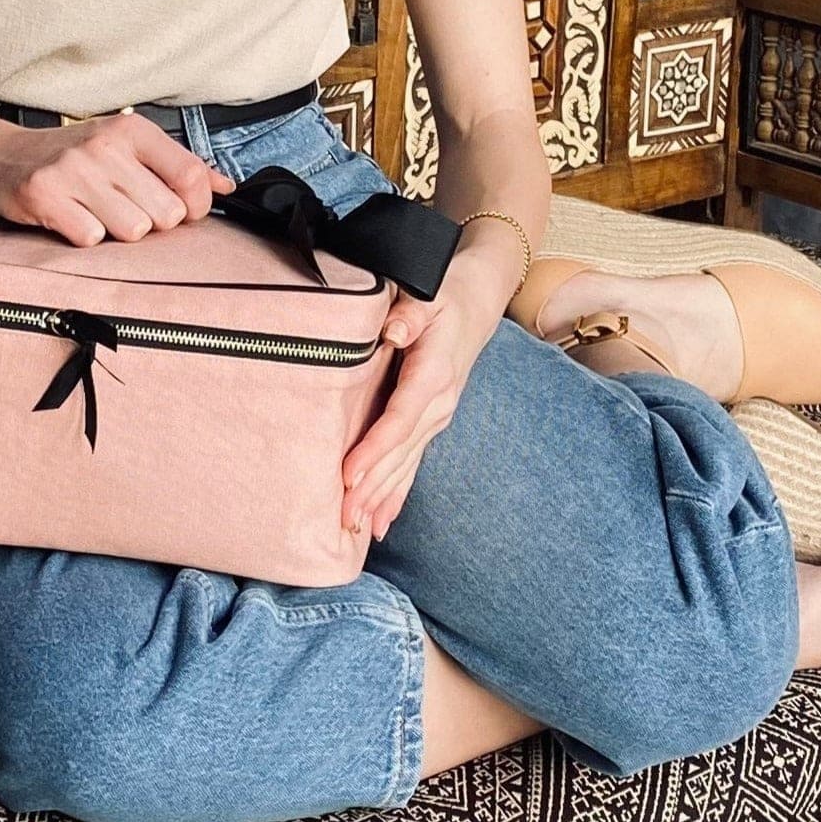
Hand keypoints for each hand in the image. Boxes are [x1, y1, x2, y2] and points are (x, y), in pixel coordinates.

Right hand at [0, 110, 228, 244]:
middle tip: (122, 209)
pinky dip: (83, 237)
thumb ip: (179, 165)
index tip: (178, 212)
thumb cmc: (72, 156)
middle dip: (149, 222)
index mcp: (132, 132)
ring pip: (132, 230)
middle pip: (165, 214)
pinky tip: (70, 219)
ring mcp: (74, 172)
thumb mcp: (126, 148)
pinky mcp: (45, 197)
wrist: (1, 156)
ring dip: (115, 232)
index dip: (194, 207)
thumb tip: (225, 186)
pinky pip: (90, 239)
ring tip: (95, 213)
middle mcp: (105, 147)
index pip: (191, 177)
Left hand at [342, 255, 501, 541]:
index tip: (349, 476)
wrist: (478, 300)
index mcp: (433, 376)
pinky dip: (396, 494)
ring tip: (356, 528)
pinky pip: (412, 464)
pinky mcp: (431, 422)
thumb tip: (392, 332)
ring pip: (406, 466)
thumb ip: (408, 315)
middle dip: (372, 489)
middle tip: (343, 519)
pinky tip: (380, 522)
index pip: (399, 421)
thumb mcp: (427, 293)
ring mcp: (437, 417)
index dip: (374, 451)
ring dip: (382, 499)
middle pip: (401, 454)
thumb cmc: (446, 293)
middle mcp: (438, 404)